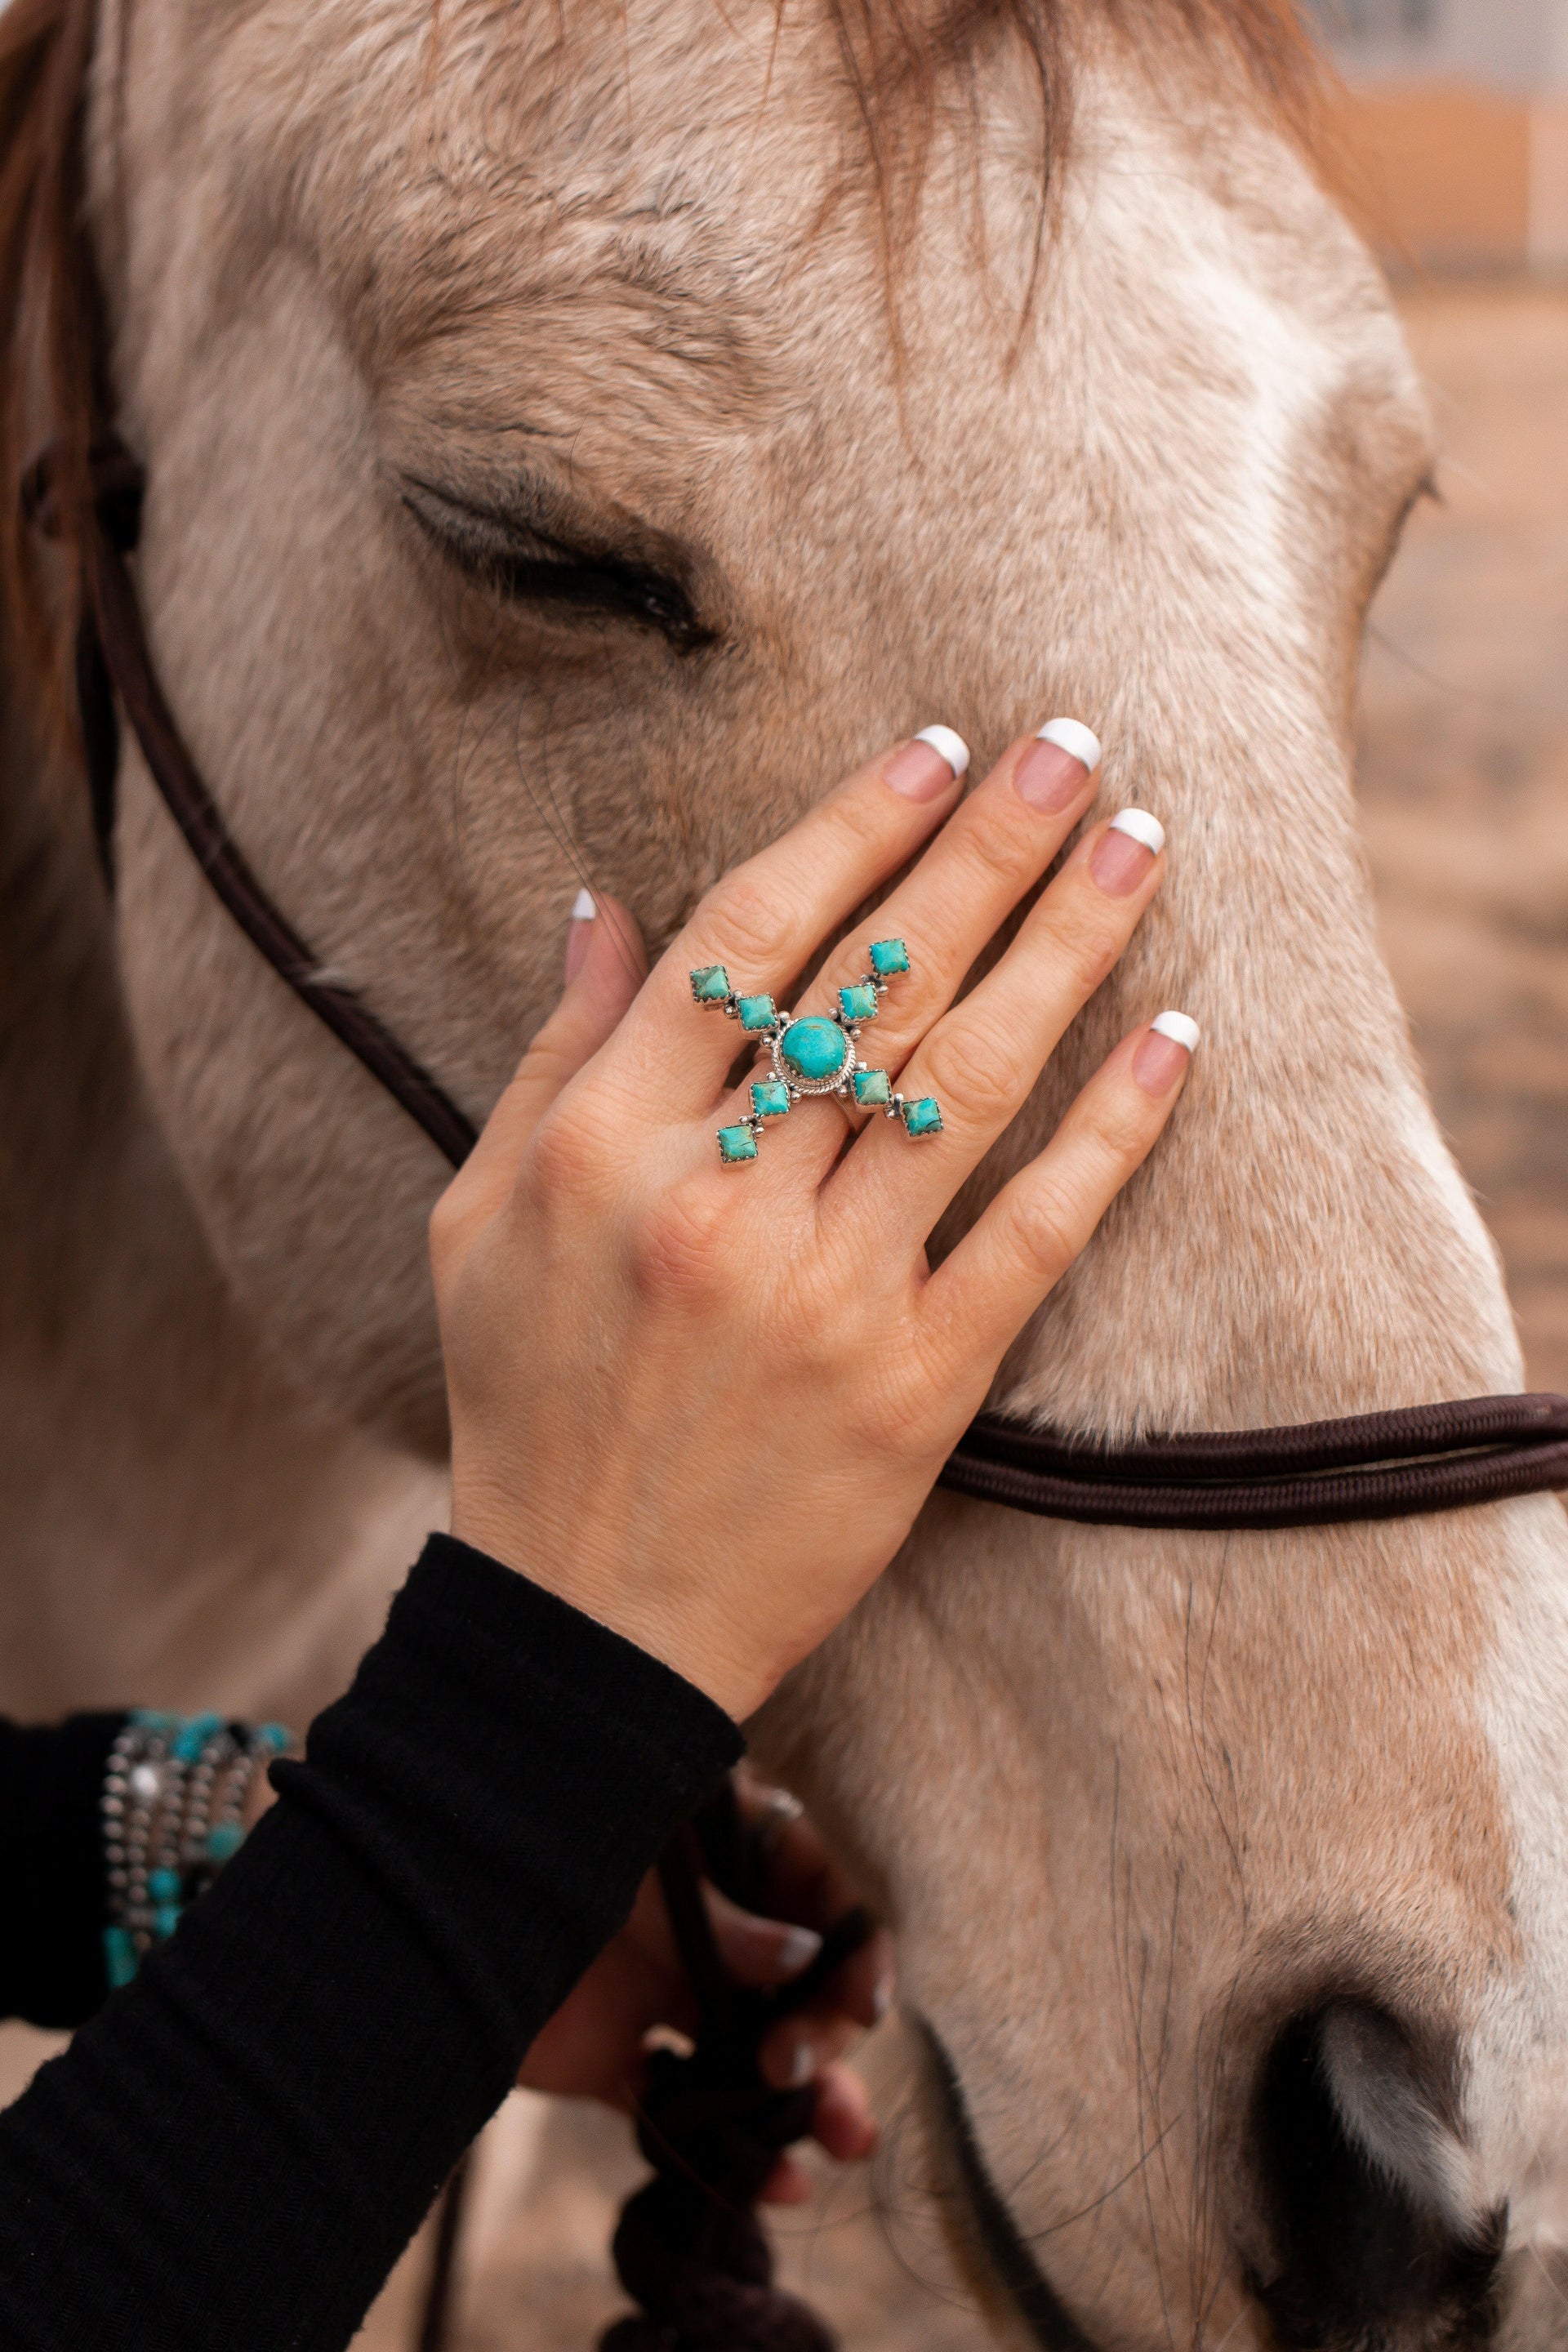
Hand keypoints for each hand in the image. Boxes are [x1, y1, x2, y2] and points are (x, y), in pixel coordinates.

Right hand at [431, 724, 1191, 1717]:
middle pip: (874, 983)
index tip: (935, 753)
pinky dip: (1109, 1132)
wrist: (587, 1619)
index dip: (852, 830)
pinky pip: (1031, 1232)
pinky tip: (1172, 1041)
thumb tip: (605, 909)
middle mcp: (716, 1201)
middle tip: (1072, 747)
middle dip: (985, 848)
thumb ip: (554, 1057)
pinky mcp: (915, 1385)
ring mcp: (824, 1295)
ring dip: (1064, 947)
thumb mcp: (480, 1219)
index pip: (750, 938)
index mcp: (602, 1143)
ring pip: (963, 1082)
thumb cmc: (524, 1406)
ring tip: (1137, 847)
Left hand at [518, 1775, 894, 2202]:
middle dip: (823, 2037)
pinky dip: (728, 2152)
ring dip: (802, 2102)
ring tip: (843, 2143)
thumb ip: (716, 1921)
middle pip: (797, 1987)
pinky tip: (773, 2183)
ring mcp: (662, 1994)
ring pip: (753, 2054)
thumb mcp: (631, 1874)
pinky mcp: (617, 2060)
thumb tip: (804, 1957)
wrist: (417, 1919)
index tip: (864, 2006)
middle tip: (796, 2074)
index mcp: (717, 1854)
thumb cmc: (533, 1853)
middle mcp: (702, 1927)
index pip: (815, 1894)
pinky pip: (685, 2110)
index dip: (853, 1949)